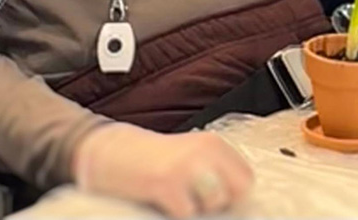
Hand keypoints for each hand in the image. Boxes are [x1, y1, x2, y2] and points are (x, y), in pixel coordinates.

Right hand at [74, 123, 252, 217]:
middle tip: (194, 204)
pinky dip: (176, 215)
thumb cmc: (151, 162)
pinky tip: (162, 204)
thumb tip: (235, 206)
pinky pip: (187, 213)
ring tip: (177, 203)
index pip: (246, 180)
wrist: (111, 152)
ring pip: (214, 205)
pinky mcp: (167, 183)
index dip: (233, 199)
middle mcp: (205, 150)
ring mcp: (187, 166)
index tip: (218, 206)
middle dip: (220, 206)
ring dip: (197, 211)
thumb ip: (213, 176)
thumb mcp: (189, 160)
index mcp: (213, 144)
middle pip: (236, 193)